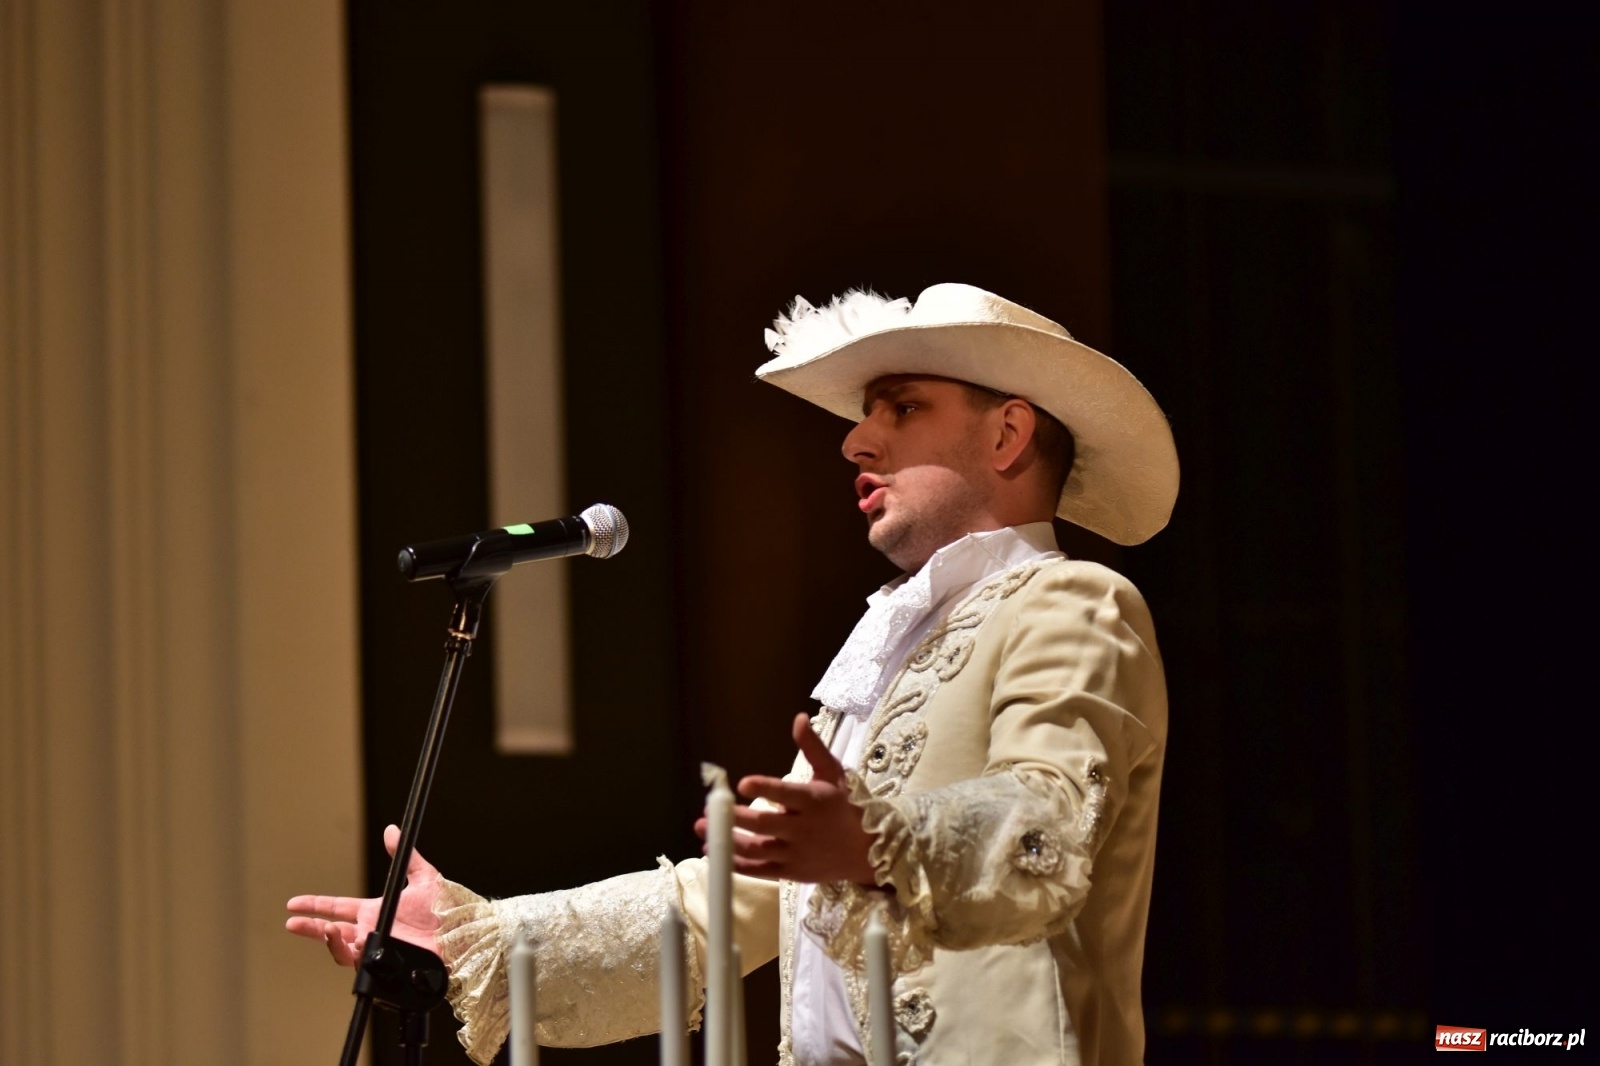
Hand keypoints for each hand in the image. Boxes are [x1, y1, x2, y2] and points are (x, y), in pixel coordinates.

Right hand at [285, 824, 443, 965]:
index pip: (338, 907)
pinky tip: (349, 942)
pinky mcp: (383, 964)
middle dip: (309, 928)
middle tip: (292, 923)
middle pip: (331, 931)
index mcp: (377, 910)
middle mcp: (372, 930)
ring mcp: (377, 948)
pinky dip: (348, 953)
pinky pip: (357, 962)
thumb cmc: (447, 908)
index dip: (316, 905)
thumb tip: (391, 830)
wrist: (462, 935)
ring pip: (341, 949)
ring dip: (329, 940)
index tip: (294, 903)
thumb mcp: (424, 877)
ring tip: (326, 930)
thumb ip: (404, 855)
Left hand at [695, 713, 878, 885]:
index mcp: (814, 801)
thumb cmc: (846, 805)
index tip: (742, 783)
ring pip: (756, 849)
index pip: (786, 794)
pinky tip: (717, 853)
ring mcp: (797, 854)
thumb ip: (812, 747)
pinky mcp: (792, 872)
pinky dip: (737, 864)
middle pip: (763, 824)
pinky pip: (760, 870)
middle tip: (708, 809)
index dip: (764, 788)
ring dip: (727, 840)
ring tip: (703, 829)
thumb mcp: (833, 773)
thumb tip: (798, 717)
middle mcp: (804, 829)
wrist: (868, 851)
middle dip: (734, 818)